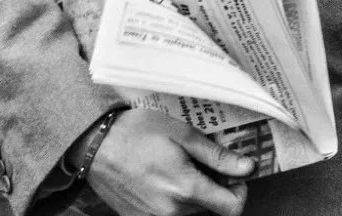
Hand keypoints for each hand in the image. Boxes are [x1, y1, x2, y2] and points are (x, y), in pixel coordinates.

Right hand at [85, 110, 253, 215]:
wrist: (94, 145)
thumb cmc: (135, 133)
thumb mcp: (183, 135)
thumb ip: (217, 156)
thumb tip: (247, 167)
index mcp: (185, 189)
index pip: (233, 208)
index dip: (239, 191)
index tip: (234, 176)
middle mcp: (171, 212)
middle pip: (211, 208)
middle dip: (213, 186)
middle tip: (199, 160)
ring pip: (190, 210)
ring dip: (191, 191)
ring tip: (177, 164)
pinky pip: (169, 213)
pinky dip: (172, 198)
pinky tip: (161, 176)